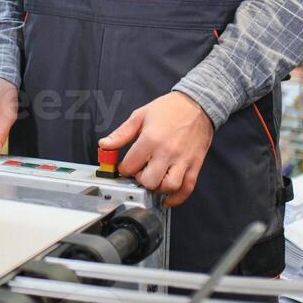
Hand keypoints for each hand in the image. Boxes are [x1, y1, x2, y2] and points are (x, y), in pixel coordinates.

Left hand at [99, 92, 213, 205]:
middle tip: (140, 172)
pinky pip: (187, 189)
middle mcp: (167, 152)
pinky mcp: (195, 165)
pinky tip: (167, 197)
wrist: (197, 104)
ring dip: (158, 188)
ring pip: (168, 187)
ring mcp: (182, 160)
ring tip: (154, 179)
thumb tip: (104, 145)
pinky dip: (177, 198)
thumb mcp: (140, 116)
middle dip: (140, 180)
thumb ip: (121, 134)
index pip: (130, 166)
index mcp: (150, 139)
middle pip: (149, 181)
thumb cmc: (169, 109)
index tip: (125, 166)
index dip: (124, 169)